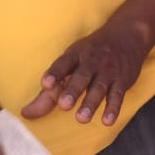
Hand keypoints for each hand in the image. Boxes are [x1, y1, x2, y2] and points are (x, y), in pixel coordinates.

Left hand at [21, 17, 151, 126]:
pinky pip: (117, 94)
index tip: (45, 83)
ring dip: (91, 103)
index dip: (55, 73)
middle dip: (73, 90)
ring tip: (82, 118)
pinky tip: (107, 120)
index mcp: (76, 55)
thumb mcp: (71, 63)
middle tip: (65, 105)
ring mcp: (108, 71)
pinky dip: (113, 107)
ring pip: (99, 87)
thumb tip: (26, 114)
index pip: (63, 63)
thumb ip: (48, 93)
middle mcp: (92, 62)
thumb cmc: (92, 53)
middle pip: (81, 76)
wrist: (128, 34)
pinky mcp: (122, 80)